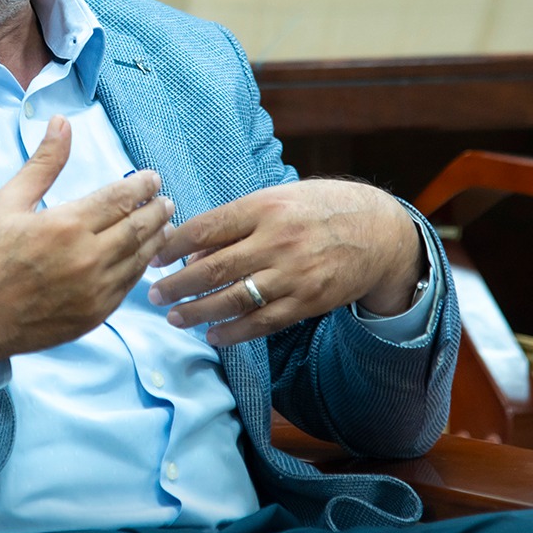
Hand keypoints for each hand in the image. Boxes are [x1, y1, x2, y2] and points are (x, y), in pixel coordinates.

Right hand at [0, 116, 175, 370]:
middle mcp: (86, 258)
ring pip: (140, 259)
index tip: (152, 178)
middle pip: (138, 227)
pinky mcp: (94, 315)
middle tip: (165, 200)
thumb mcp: (9, 201)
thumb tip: (62, 122)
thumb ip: (43, 163)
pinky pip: (128, 287)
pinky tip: (144, 257)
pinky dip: (141, 268)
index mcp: (66, 224)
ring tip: (165, 225)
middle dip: (157, 210)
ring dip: (157, 238)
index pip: (120, 198)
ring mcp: (93, 290)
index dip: (142, 185)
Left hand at [146, 180, 421, 346]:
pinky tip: (213, 335)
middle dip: (178, 284)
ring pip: (234, 299)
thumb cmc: (320, 208)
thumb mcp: (279, 197)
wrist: (379, 231)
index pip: (207, 227)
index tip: (153, 255)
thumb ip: (239, 220)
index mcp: (265, 207)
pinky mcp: (306, 302)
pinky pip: (262, 322)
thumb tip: (195, 250)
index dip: (174, 244)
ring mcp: (292, 274)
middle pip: (214, 267)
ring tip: (175, 317)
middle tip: (153, 294)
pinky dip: (234, 332)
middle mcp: (277, 241)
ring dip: (198, 312)